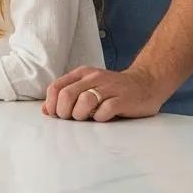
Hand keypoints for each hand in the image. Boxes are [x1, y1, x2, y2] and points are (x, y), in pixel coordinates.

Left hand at [42, 65, 164, 121]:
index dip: (51, 103)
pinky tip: (102, 118)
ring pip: (84, 100)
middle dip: (63, 111)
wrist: (146, 84)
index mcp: (82, 74)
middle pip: (67, 94)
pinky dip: (99, 118)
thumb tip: (46, 109)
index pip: (56, 86)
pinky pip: (105, 110)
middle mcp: (94, 78)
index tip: (54, 115)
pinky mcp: (123, 99)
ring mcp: (109, 88)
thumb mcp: (87, 87)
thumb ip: (67, 95)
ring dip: (79, 114)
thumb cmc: (112, 89)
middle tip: (68, 119)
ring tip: (85, 118)